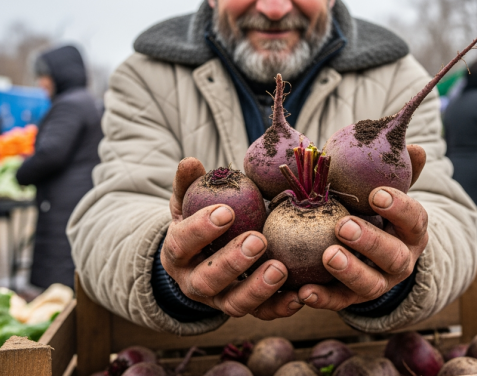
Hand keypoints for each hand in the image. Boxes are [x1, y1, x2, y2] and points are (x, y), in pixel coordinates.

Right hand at [160, 158, 301, 319]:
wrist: (201, 259)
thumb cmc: (198, 222)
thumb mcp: (188, 203)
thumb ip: (189, 183)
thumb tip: (190, 161)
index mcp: (177, 253)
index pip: (182, 244)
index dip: (201, 230)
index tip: (226, 212)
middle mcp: (194, 282)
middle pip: (207, 280)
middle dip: (232, 262)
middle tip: (258, 240)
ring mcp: (219, 299)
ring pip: (234, 304)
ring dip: (257, 288)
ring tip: (280, 269)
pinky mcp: (245, 308)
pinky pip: (262, 313)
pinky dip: (280, 307)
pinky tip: (299, 295)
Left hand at [298, 145, 428, 310]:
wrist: (375, 254)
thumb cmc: (378, 212)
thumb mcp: (389, 192)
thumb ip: (398, 171)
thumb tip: (415, 147)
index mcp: (412, 231)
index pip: (414, 219)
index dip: (398, 208)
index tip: (376, 194)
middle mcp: (401, 260)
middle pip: (393, 256)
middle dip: (370, 242)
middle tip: (343, 226)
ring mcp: (379, 282)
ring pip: (370, 285)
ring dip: (350, 271)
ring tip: (328, 256)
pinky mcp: (352, 299)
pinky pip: (339, 302)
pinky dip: (322, 299)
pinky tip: (304, 292)